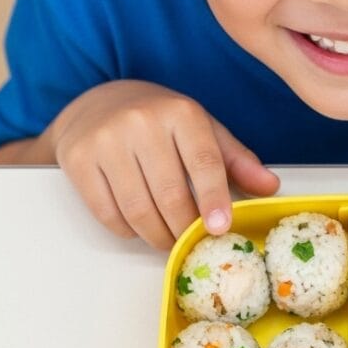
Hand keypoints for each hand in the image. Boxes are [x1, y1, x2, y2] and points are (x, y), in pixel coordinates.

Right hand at [44, 80, 279, 248]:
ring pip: (137, 209)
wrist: (96, 103)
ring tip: (167, 240)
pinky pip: (107, 212)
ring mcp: (105, 140)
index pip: (203, 163)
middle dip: (184, 229)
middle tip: (191, 244)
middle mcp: (140, 122)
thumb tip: (270, 187)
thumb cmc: (159, 121)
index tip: (220, 228)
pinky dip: (127, 230)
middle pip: (170, 195)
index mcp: (180, 112)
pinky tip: (138, 226)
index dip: (214, 200)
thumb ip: (235, 160)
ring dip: (157, 236)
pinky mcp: (77, 160)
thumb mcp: (202, 130)